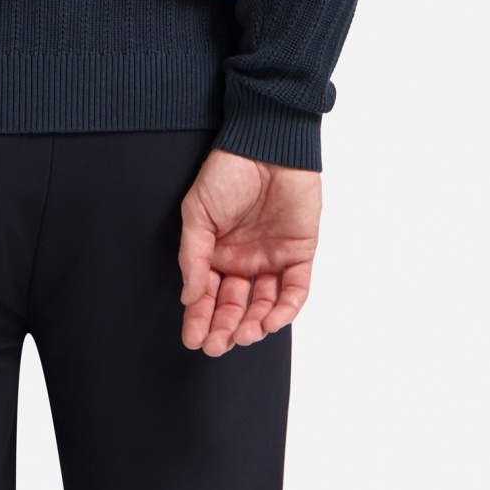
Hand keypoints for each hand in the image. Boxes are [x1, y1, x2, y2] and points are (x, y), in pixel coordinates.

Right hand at [178, 150, 321, 352]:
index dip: (199, 318)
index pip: (208, 295)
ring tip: (243, 335)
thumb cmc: (227, 172)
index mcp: (217, 252)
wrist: (265, 145)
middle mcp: (244, 260)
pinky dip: (285, 309)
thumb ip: (193, 255)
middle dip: (224, 328)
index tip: (193, 338)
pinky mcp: (299, 253)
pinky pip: (295, 290)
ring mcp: (272, 258)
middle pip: (235, 306)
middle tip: (216, 345)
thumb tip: (189, 297)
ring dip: (254, 324)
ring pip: (265, 304)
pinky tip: (269, 320)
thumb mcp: (197, 212)